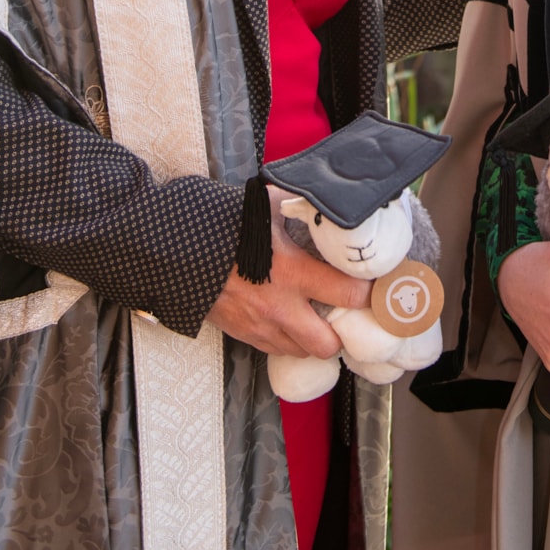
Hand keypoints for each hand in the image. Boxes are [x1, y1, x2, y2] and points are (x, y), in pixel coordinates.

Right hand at [206, 188, 370, 357]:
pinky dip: (290, 340)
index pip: (350, 294)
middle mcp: (281, 308)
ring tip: (317, 316)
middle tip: (344, 311)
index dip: (368, 291)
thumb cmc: (222, 228)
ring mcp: (262, 327)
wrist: (176, 255)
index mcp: (293, 272)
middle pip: (330, 344)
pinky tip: (290, 319)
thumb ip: (296, 206)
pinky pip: (278, 350)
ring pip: (304, 353)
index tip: (373, 283)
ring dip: (315, 339)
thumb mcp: (265, 209)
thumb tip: (318, 196)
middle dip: (342, 331)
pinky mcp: (245, 336)